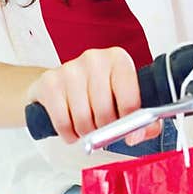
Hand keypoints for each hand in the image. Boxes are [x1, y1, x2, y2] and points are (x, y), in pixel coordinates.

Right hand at [23, 47, 162, 145]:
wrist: (62, 85)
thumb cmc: (98, 93)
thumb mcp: (124, 102)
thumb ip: (143, 121)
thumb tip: (139, 134)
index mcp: (119, 60)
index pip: (130, 99)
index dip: (131, 124)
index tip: (130, 134)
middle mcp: (94, 59)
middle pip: (105, 112)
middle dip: (105, 130)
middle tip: (103, 129)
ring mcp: (70, 69)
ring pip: (83, 120)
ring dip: (86, 132)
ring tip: (87, 126)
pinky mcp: (50, 82)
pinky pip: (63, 122)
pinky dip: (68, 133)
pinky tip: (72, 127)